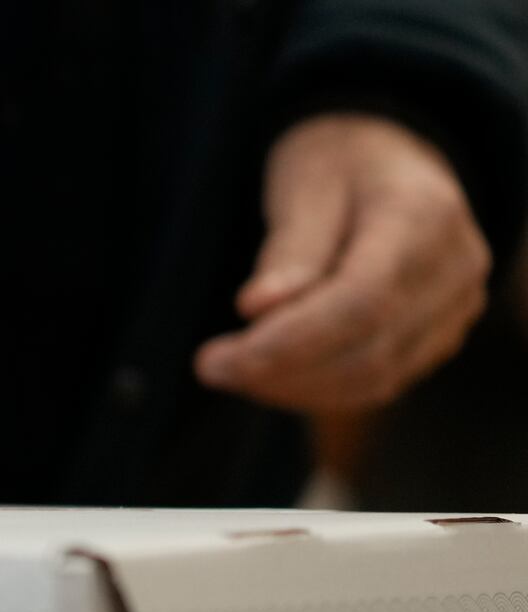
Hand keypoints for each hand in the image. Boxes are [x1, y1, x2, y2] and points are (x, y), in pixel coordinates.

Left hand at [195, 114, 488, 412]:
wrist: (393, 165)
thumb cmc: (340, 164)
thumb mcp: (304, 184)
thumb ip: (289, 249)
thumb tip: (258, 310)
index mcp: (425, 216)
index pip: (359, 303)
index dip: (285, 343)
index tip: (213, 361)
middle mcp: (456, 269)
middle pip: (367, 352)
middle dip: (278, 372)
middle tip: (210, 368)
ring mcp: (455, 309)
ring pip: (373, 380)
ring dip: (292, 389)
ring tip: (233, 371)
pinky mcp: (438, 339)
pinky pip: (377, 385)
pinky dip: (316, 391)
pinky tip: (269, 376)